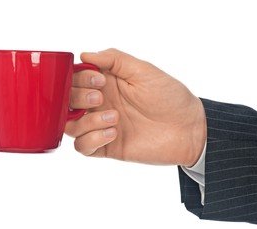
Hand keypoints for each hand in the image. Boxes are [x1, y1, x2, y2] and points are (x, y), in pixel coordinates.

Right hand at [65, 49, 205, 165]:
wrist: (188, 129)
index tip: (99, 80)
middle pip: (67, 102)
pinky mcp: (107, 146)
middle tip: (100, 98)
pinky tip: (113, 133)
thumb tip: (85, 54)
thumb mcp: (144, 71)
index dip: (79, 79)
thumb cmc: (170, 97)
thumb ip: (114, 59)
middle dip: (78, 98)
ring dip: (87, 121)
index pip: (75, 80)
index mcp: (107, 84)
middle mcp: (101, 104)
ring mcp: (102, 126)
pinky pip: (82, 147)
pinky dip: (91, 140)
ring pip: (71, 126)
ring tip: (114, 118)